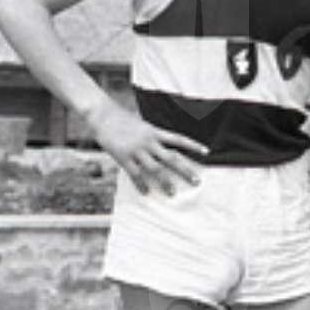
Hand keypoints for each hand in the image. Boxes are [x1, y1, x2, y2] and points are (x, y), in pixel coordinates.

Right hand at [88, 101, 205, 195]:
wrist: (102, 115)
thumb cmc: (122, 119)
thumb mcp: (142, 124)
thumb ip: (153, 136)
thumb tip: (164, 145)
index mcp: (155, 131)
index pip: (179, 139)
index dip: (193, 145)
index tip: (206, 152)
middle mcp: (148, 141)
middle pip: (171, 158)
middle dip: (185, 171)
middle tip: (197, 182)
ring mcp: (136, 150)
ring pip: (155, 169)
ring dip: (164, 182)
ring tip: (172, 193)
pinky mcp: (123, 157)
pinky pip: (135, 174)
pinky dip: (141, 184)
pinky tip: (146, 193)